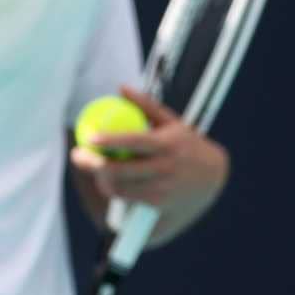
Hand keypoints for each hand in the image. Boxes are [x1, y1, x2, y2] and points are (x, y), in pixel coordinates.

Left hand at [70, 86, 228, 211]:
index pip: (135, 142)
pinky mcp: (161, 206)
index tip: (89, 138)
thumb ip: (147, 105)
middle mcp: (166, 168)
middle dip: (92, 164)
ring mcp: (164, 190)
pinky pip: (128, 201)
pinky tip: (109, 183)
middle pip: (120, 170)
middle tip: (78, 156)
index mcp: (167, 144)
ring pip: (120, 188)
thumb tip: (121, 88)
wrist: (215, 177)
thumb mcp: (173, 123)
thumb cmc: (187, 144)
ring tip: (95, 169)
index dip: (110, 141)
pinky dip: (115, 192)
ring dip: (101, 179)